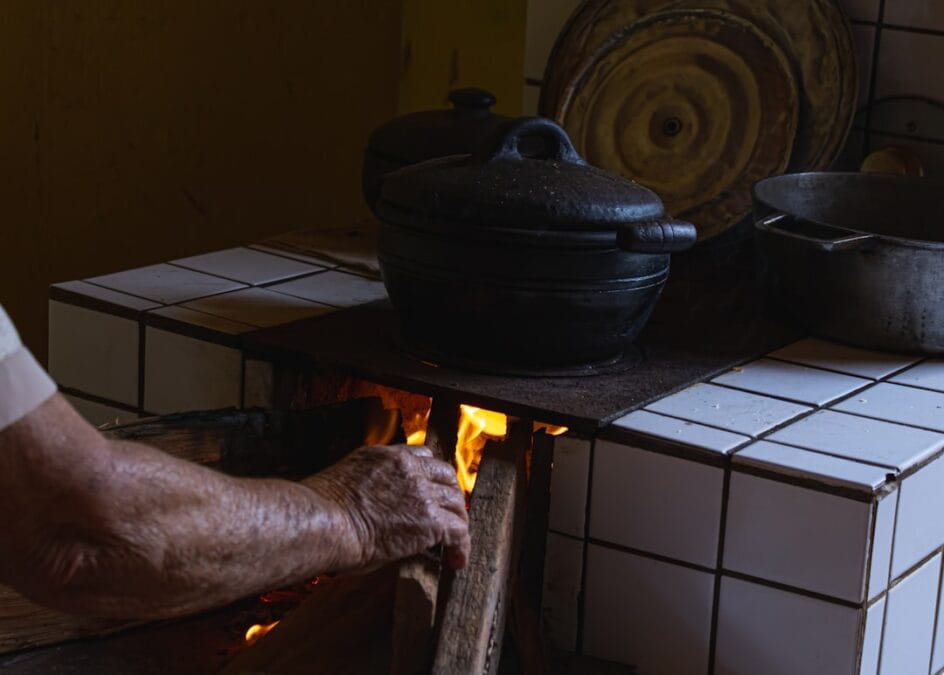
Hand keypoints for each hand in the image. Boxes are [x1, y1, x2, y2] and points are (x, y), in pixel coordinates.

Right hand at [304, 444, 469, 571]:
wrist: (320, 522)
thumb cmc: (319, 513)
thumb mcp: (346, 485)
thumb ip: (370, 488)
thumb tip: (380, 512)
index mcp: (383, 456)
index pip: (421, 456)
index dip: (431, 476)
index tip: (432, 492)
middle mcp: (406, 467)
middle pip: (445, 475)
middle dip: (450, 496)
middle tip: (449, 518)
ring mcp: (420, 491)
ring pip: (455, 502)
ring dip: (457, 522)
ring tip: (454, 545)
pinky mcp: (429, 519)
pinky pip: (458, 531)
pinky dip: (460, 546)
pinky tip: (455, 561)